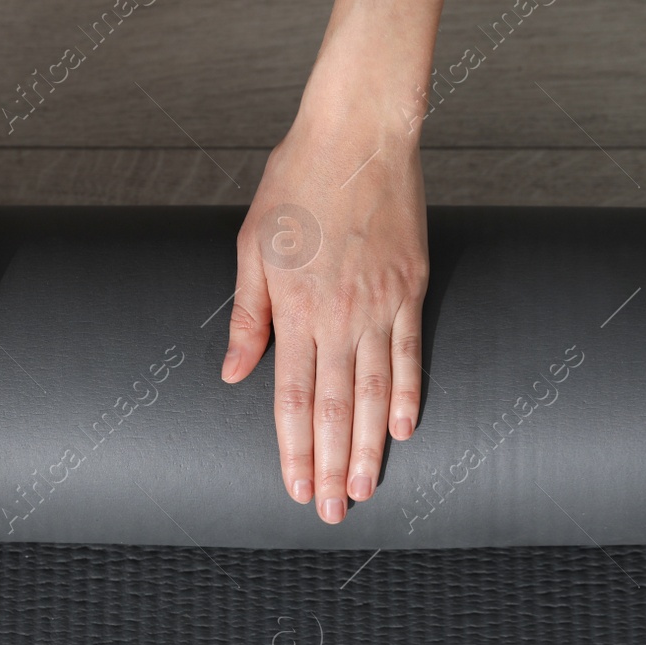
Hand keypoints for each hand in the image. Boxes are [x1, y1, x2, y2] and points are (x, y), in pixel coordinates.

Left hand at [224, 115, 428, 522]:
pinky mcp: (410, 286)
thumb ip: (247, 316)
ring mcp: (380, 304)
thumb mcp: (251, 246)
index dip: (294, 449)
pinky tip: (404, 430)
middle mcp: (339, 315)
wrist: (358, 134)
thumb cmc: (296, 183)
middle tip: (332, 511)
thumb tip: (235, 373)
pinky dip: (408, 394)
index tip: (296, 487)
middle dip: (331, 465)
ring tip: (365, 488)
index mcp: (294, 308)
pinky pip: (410, 353)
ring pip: (375, 392)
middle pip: (335, 408)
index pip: (293, 398)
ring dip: (370, 446)